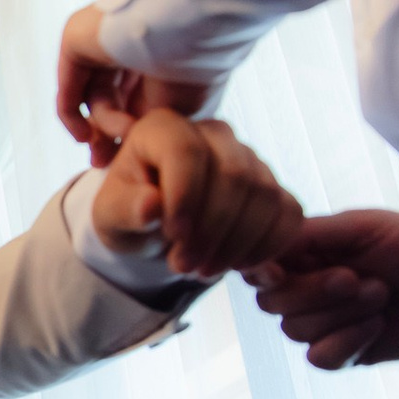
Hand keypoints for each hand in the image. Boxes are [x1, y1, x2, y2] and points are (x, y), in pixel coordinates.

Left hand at [57, 5, 217, 166]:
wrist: (184, 29)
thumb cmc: (192, 71)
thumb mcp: (175, 114)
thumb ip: (149, 134)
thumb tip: (130, 160)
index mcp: (158, 57)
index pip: (135, 102)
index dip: (129, 135)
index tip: (127, 167)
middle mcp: (130, 49)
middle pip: (110, 101)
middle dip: (107, 137)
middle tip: (106, 166)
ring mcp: (102, 43)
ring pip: (94, 99)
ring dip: (107, 126)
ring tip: (125, 136)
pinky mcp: (77, 41)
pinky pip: (67, 89)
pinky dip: (72, 117)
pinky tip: (84, 138)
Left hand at [91, 109, 301, 276]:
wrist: (153, 226)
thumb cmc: (128, 211)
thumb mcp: (110, 215)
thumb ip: (125, 209)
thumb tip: (151, 205)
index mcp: (164, 128)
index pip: (186, 151)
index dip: (185, 195)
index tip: (172, 235)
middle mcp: (212, 133)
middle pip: (233, 174)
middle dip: (211, 229)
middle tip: (182, 266)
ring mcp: (248, 157)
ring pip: (264, 195)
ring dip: (237, 242)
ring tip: (202, 270)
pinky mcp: (271, 186)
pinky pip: (288, 212)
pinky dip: (268, 244)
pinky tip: (238, 266)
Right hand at [245, 210, 398, 368]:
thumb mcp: (356, 227)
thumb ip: (303, 234)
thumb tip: (258, 252)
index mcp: (303, 256)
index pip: (256, 270)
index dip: (262, 274)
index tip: (279, 272)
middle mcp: (306, 290)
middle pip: (270, 305)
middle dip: (314, 292)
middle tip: (357, 278)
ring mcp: (323, 323)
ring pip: (294, 331)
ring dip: (341, 313)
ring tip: (381, 294)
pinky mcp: (345, 352)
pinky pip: (319, 358)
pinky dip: (347, 342)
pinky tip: (377, 326)